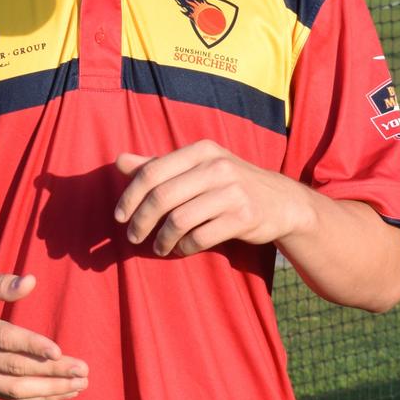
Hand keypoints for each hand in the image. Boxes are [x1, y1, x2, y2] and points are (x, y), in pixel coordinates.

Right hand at [0, 269, 88, 399]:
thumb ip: (1, 282)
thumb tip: (32, 281)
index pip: (3, 339)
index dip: (31, 346)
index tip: (59, 351)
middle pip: (15, 368)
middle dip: (51, 371)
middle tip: (82, 370)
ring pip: (14, 389)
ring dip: (49, 389)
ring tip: (79, 384)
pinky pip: (9, 396)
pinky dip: (37, 397)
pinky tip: (61, 392)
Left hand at [114, 140, 310, 257]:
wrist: (280, 201)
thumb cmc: (227, 183)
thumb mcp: (196, 167)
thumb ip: (157, 165)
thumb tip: (119, 161)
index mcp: (200, 151)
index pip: (152, 171)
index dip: (130, 196)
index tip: (120, 217)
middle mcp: (217, 166)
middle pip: (162, 197)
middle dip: (141, 221)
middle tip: (133, 237)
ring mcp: (232, 192)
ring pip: (179, 220)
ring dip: (162, 239)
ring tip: (158, 247)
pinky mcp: (244, 217)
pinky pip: (201, 237)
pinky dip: (185, 247)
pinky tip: (181, 249)